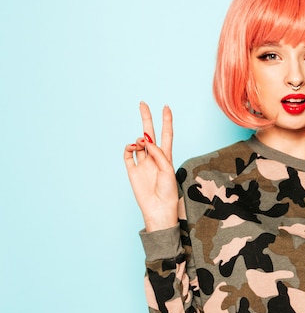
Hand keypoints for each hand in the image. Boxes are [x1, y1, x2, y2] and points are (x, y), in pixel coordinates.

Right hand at [123, 102, 178, 231]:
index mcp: (166, 157)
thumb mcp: (168, 170)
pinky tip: (133, 146)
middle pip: (150, 133)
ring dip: (139, 138)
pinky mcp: (132, 170)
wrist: (158, 208)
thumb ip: (158, 154)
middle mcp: (154, 158)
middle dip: (146, 119)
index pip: (166, 135)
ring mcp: (142, 163)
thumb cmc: (168, 192)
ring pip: (138, 143)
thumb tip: (147, 141)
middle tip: (142, 103)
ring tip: (142, 142)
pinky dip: (129, 147)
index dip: (166, 121)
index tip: (166, 107)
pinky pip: (128, 154)